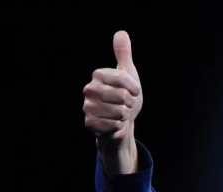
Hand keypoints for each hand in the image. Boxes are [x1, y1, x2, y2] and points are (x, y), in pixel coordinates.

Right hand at [83, 31, 142, 171]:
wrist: (120, 122)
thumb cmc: (125, 97)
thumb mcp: (128, 74)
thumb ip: (123, 54)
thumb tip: (121, 33)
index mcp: (98, 75)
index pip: (122, 78)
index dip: (133, 87)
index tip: (135, 92)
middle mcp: (89, 89)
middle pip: (121, 96)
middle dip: (130, 103)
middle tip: (126, 104)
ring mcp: (87, 107)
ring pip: (118, 112)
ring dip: (125, 116)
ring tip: (121, 114)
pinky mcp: (90, 123)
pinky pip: (112, 125)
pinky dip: (118, 127)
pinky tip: (115, 124)